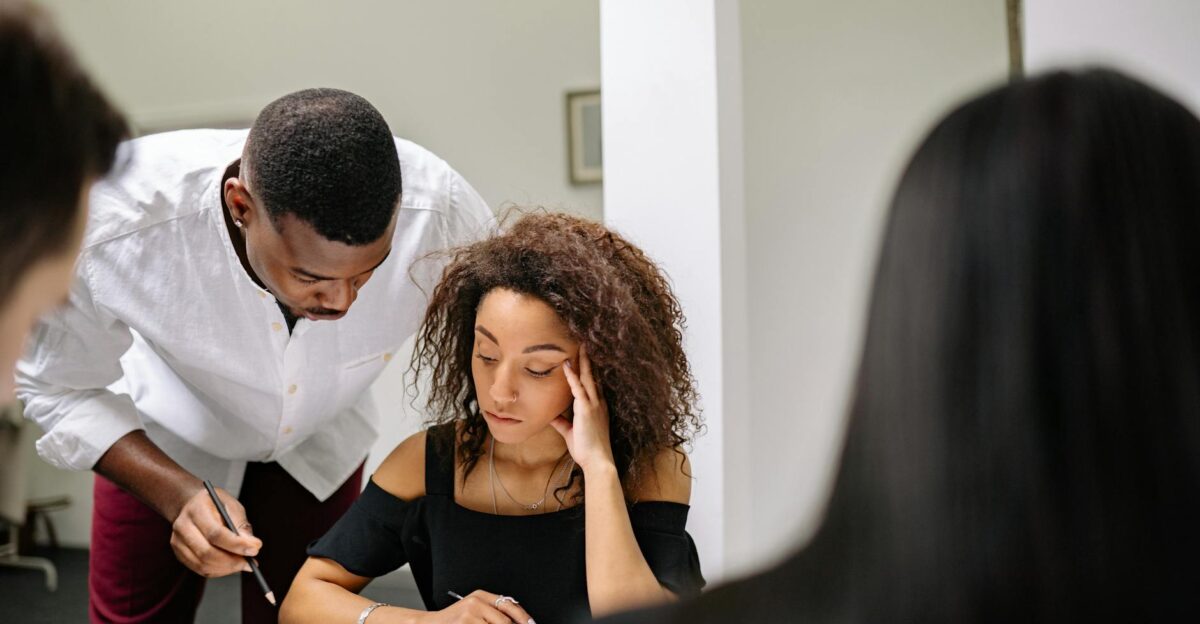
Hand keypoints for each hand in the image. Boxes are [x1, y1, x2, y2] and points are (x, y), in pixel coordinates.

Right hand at [169, 485, 261, 577]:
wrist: (191, 505)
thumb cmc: (215, 505)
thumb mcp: (231, 505)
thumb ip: (240, 524)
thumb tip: (251, 544)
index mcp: (196, 510)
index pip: (215, 533)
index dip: (236, 544)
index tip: (255, 549)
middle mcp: (182, 527)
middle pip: (207, 552)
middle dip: (232, 561)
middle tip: (250, 561)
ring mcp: (178, 542)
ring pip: (203, 564)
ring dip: (227, 568)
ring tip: (243, 563)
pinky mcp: (180, 554)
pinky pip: (200, 569)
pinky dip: (219, 571)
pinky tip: (231, 566)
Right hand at [423, 590, 533, 622]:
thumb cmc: (454, 621)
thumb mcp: (474, 611)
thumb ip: (493, 613)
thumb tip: (518, 621)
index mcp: (480, 595)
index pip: (508, 605)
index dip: (523, 617)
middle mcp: (475, 602)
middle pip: (504, 621)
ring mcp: (469, 614)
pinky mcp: (464, 623)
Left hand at [550, 345, 614, 473]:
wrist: (597, 461)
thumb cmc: (587, 449)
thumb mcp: (571, 433)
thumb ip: (561, 422)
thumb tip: (550, 416)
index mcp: (597, 407)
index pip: (592, 385)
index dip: (588, 371)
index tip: (584, 359)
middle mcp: (598, 403)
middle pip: (592, 377)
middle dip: (588, 361)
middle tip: (585, 345)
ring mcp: (594, 405)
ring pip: (588, 379)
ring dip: (583, 362)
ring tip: (580, 347)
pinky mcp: (587, 410)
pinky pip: (579, 389)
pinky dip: (573, 377)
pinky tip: (567, 366)